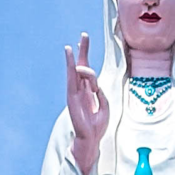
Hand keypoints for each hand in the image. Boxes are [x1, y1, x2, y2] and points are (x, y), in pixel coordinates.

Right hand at [65, 34, 106, 173]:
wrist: (91, 139)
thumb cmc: (97, 126)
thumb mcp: (105, 106)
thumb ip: (101, 93)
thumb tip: (96, 83)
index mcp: (89, 91)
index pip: (88, 71)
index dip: (87, 57)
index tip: (84, 42)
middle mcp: (81, 89)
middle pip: (81, 66)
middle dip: (83, 50)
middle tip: (84, 35)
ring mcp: (75, 92)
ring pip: (76, 70)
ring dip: (76, 57)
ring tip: (74, 45)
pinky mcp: (72, 96)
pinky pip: (71, 78)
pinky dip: (70, 65)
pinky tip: (69, 55)